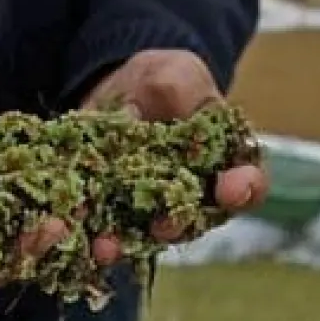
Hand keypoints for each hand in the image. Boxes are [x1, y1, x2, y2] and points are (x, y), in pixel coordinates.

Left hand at [79, 49, 268, 263]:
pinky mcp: (112, 210)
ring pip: (141, 235)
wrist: (123, 90)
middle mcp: (193, 196)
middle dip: (177, 225)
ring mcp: (151, 209)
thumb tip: (133, 122)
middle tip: (165, 225)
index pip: (248, 183)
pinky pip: (102, 227)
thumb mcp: (176, 73)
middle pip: (192, 220)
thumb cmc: (165, 80)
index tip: (232, 188)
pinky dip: (86, 232)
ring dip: (125, 243)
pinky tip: (71, 230)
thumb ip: (172, 94)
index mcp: (226, 163)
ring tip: (107, 246)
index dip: (244, 188)